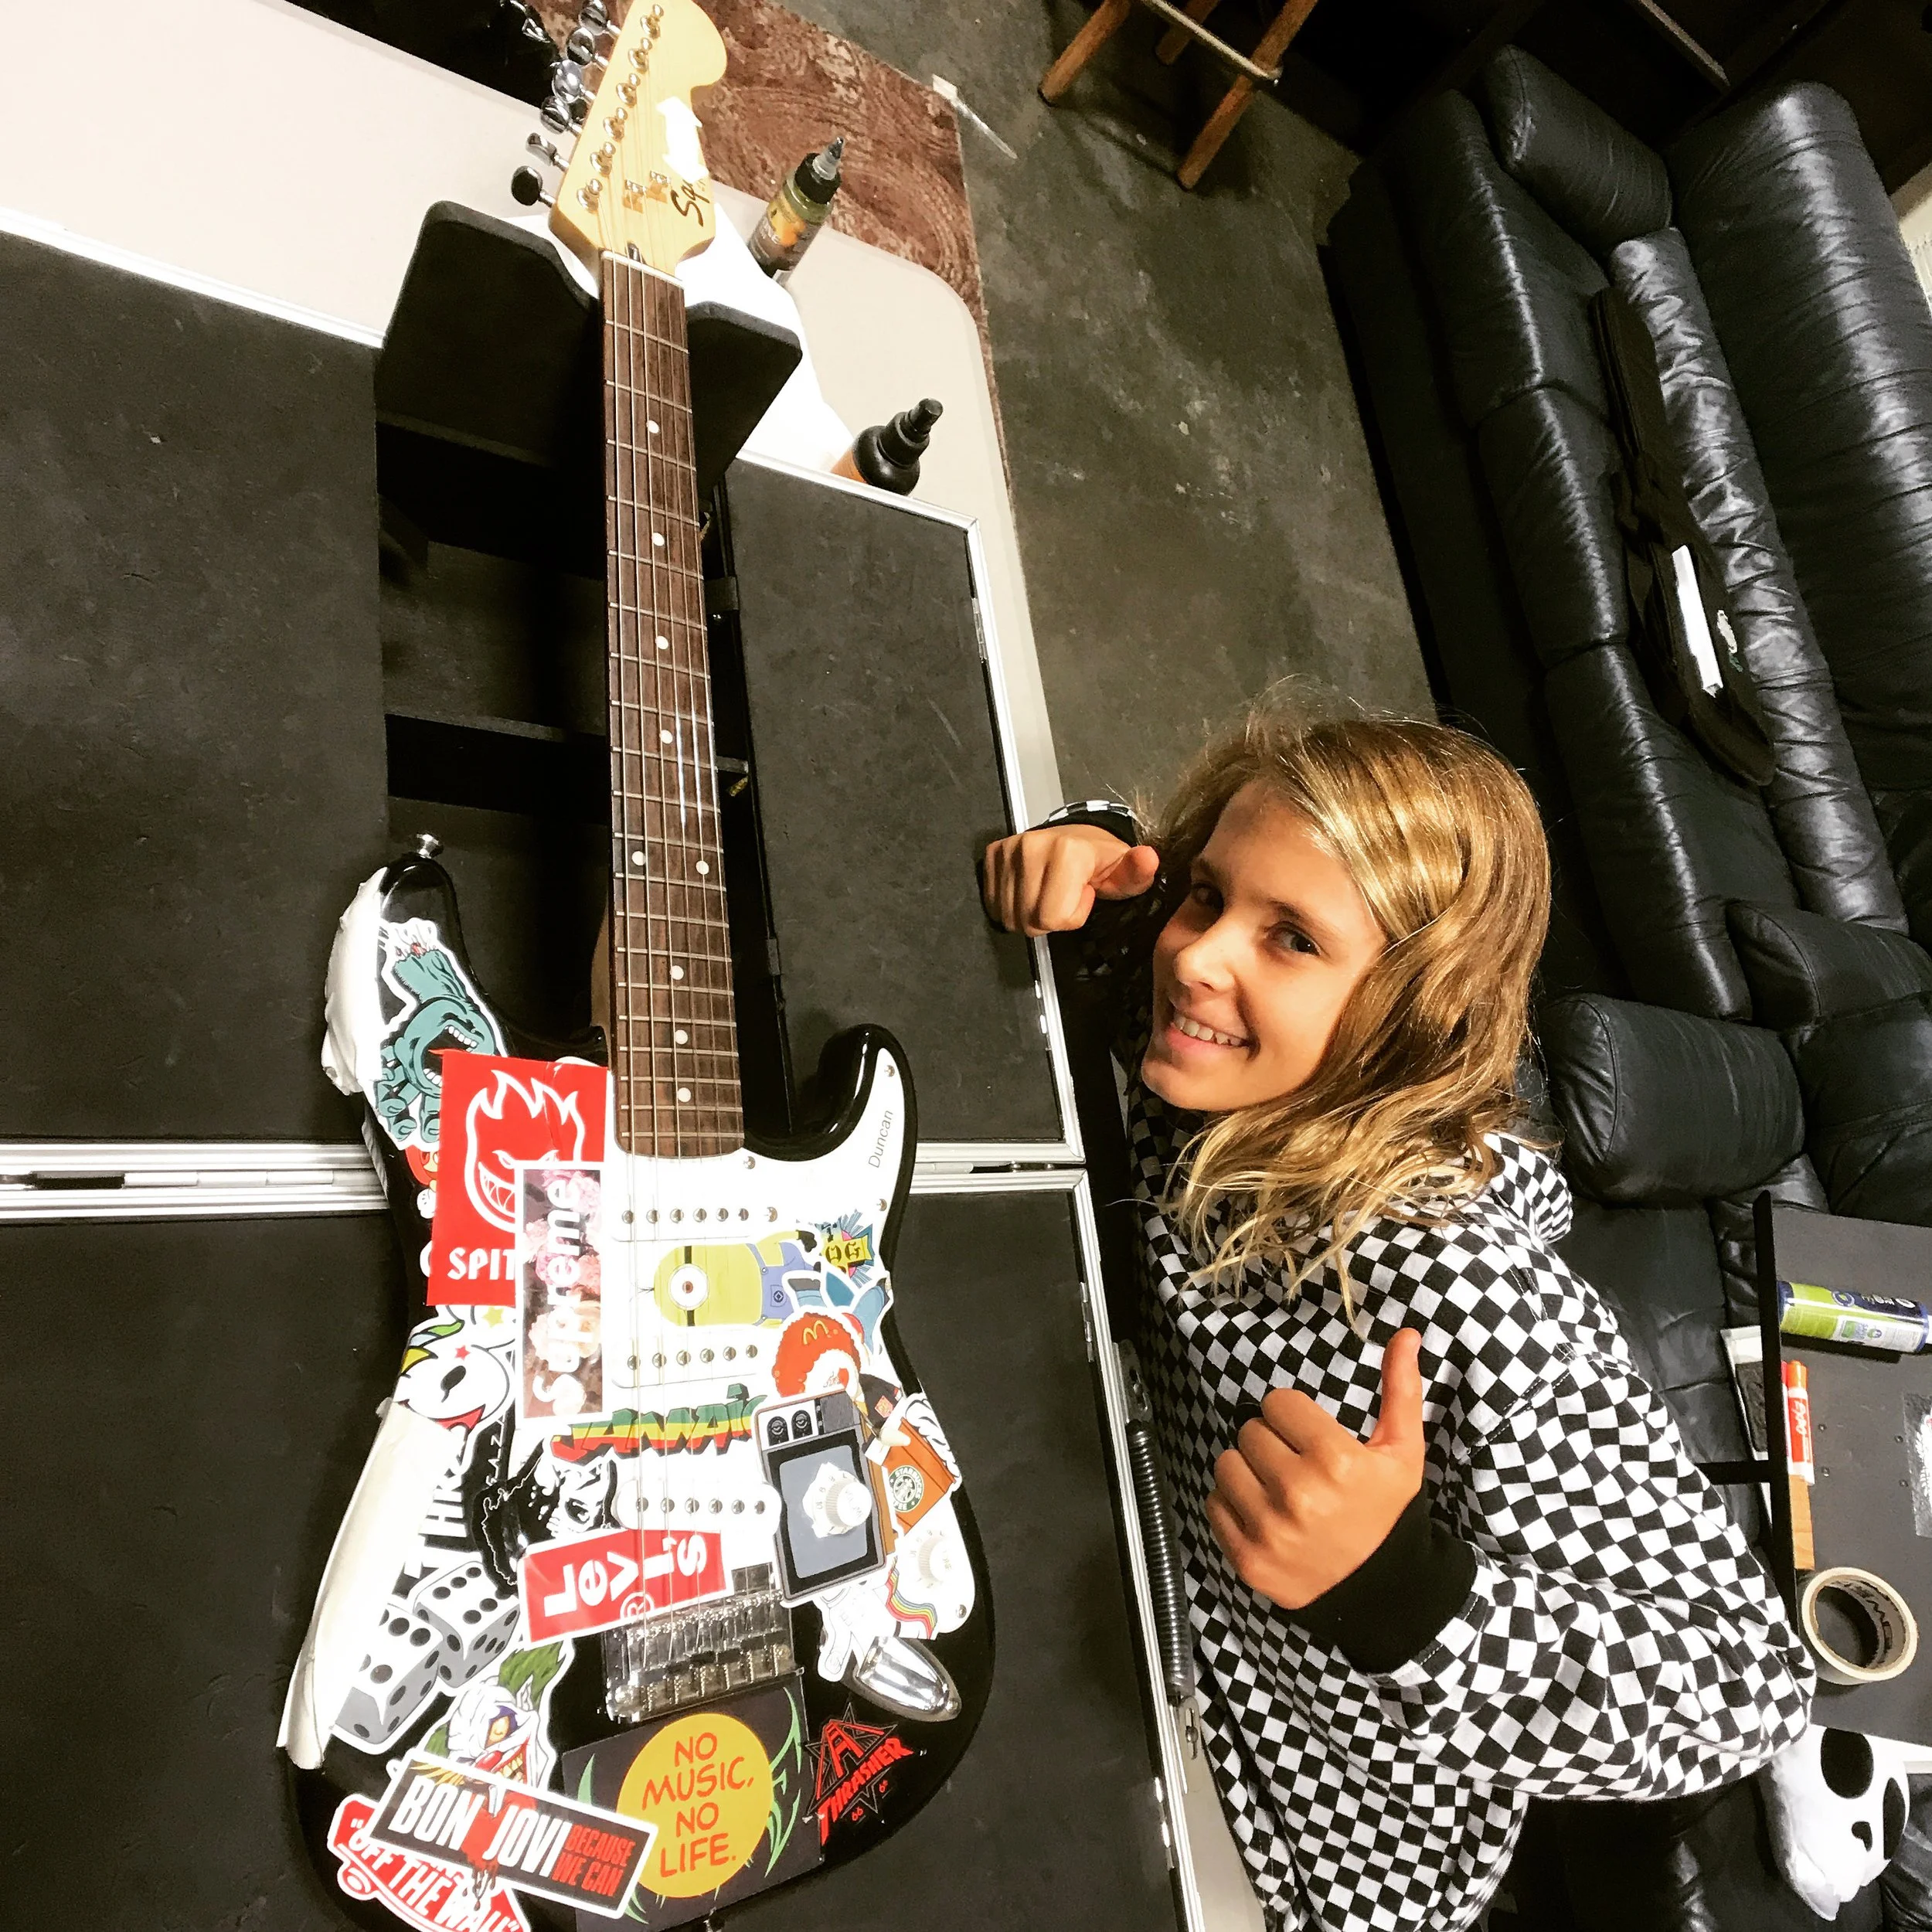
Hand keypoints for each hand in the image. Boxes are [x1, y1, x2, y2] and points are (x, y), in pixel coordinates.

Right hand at [980, 824, 1160, 935]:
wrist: (1077, 839)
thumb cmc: (1102, 862)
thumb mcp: (1124, 873)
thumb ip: (1137, 871)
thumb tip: (1148, 858)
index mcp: (1066, 852)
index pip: (1052, 918)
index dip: (1072, 916)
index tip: (1083, 895)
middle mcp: (1031, 846)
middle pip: (1028, 921)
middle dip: (1050, 919)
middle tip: (1064, 896)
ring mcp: (1008, 850)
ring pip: (1009, 916)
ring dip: (1029, 914)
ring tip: (1048, 893)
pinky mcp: (993, 854)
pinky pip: (993, 904)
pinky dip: (1012, 906)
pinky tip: (1029, 891)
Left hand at [1205, 1329, 1425, 1610]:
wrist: (1383, 1591)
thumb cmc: (1389, 1513)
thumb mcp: (1403, 1452)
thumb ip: (1401, 1390)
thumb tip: (1406, 1334)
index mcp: (1335, 1460)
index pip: (1277, 1403)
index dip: (1293, 1417)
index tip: (1309, 1437)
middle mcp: (1298, 1494)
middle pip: (1249, 1432)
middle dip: (1272, 1443)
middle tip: (1296, 1465)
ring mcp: (1269, 1529)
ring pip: (1226, 1464)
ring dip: (1248, 1471)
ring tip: (1278, 1488)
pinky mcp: (1248, 1558)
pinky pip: (1214, 1504)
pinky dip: (1232, 1505)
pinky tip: (1265, 1514)